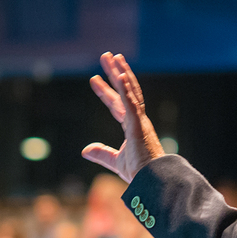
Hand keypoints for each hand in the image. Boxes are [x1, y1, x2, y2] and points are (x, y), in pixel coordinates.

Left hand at [82, 53, 163, 182]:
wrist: (152, 181)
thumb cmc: (140, 173)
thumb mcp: (115, 161)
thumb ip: (101, 153)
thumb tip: (85, 150)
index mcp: (132, 127)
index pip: (116, 104)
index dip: (105, 91)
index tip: (93, 79)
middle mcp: (137, 119)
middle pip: (124, 90)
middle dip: (114, 73)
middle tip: (106, 56)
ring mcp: (139, 121)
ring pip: (130, 91)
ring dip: (120, 72)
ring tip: (113, 56)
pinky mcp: (139, 126)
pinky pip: (132, 104)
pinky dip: (126, 90)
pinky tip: (120, 76)